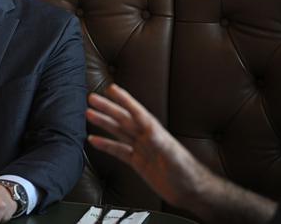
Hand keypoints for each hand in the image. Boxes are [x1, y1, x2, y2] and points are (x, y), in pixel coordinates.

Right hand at [85, 84, 207, 206]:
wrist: (191, 192)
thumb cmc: (187, 173)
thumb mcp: (174, 157)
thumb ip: (161, 144)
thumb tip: (149, 132)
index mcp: (155, 133)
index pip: (137, 112)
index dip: (125, 100)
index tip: (112, 89)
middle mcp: (146, 138)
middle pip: (123, 119)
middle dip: (108, 108)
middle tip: (92, 98)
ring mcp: (141, 149)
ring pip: (118, 132)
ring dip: (104, 123)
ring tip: (89, 114)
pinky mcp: (138, 162)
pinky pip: (118, 151)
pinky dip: (105, 145)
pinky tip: (94, 140)